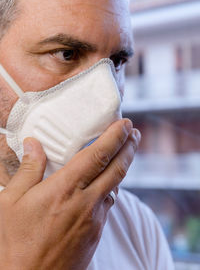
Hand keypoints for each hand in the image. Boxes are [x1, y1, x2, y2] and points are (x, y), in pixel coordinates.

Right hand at [0, 119, 139, 269]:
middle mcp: (86, 202)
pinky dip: (111, 188)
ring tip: (125, 153)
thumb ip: (27, 169)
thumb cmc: (14, 244)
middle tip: (134, 133)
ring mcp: (94, 219)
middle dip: (129, 147)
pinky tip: (107, 184)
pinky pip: (108, 204)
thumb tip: (33, 144)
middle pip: (117, 168)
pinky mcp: (95, 233)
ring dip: (123, 166)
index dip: (115, 137)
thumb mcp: (10, 202)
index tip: (124, 124)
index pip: (99, 155)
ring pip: (116, 186)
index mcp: (65, 189)